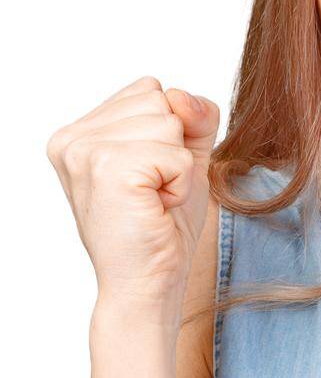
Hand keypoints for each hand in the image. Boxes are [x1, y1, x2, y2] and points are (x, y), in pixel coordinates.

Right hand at [46, 75, 219, 321]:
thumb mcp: (184, 159)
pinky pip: (177, 155)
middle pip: (160, 100)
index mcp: (79, 132)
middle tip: (151, 195)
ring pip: (170, 123)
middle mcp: (72, 138)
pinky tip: (156, 209)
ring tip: (152, 202)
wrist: (146, 287)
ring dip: (177, 170)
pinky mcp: (109, 169)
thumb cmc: (161, 229)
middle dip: (173, 151)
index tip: (147, 179)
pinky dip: (181, 186)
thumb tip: (181, 95)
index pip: (150, 91)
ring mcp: (85, 151)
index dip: (168, 137)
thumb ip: (192, 117)